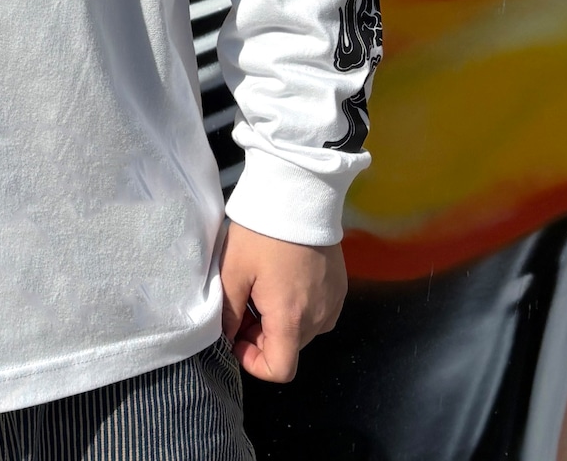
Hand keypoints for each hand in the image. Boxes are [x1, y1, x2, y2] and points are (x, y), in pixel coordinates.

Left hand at [219, 220, 346, 382]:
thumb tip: (227, 335)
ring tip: (262, 285)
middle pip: (289, 348)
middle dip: (262, 335)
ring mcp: (333, 304)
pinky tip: (283, 277)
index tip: (238, 336)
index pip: (281, 370)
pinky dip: (297, 305)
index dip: (254, 362)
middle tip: (244, 301)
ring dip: (279, 319)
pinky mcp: (339, 288)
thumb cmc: (262, 233)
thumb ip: (230, 311)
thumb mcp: (234, 270)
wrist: (299, 195)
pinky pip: (316, 312)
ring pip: (302, 331)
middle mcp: (318, 319)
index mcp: (291, 319)